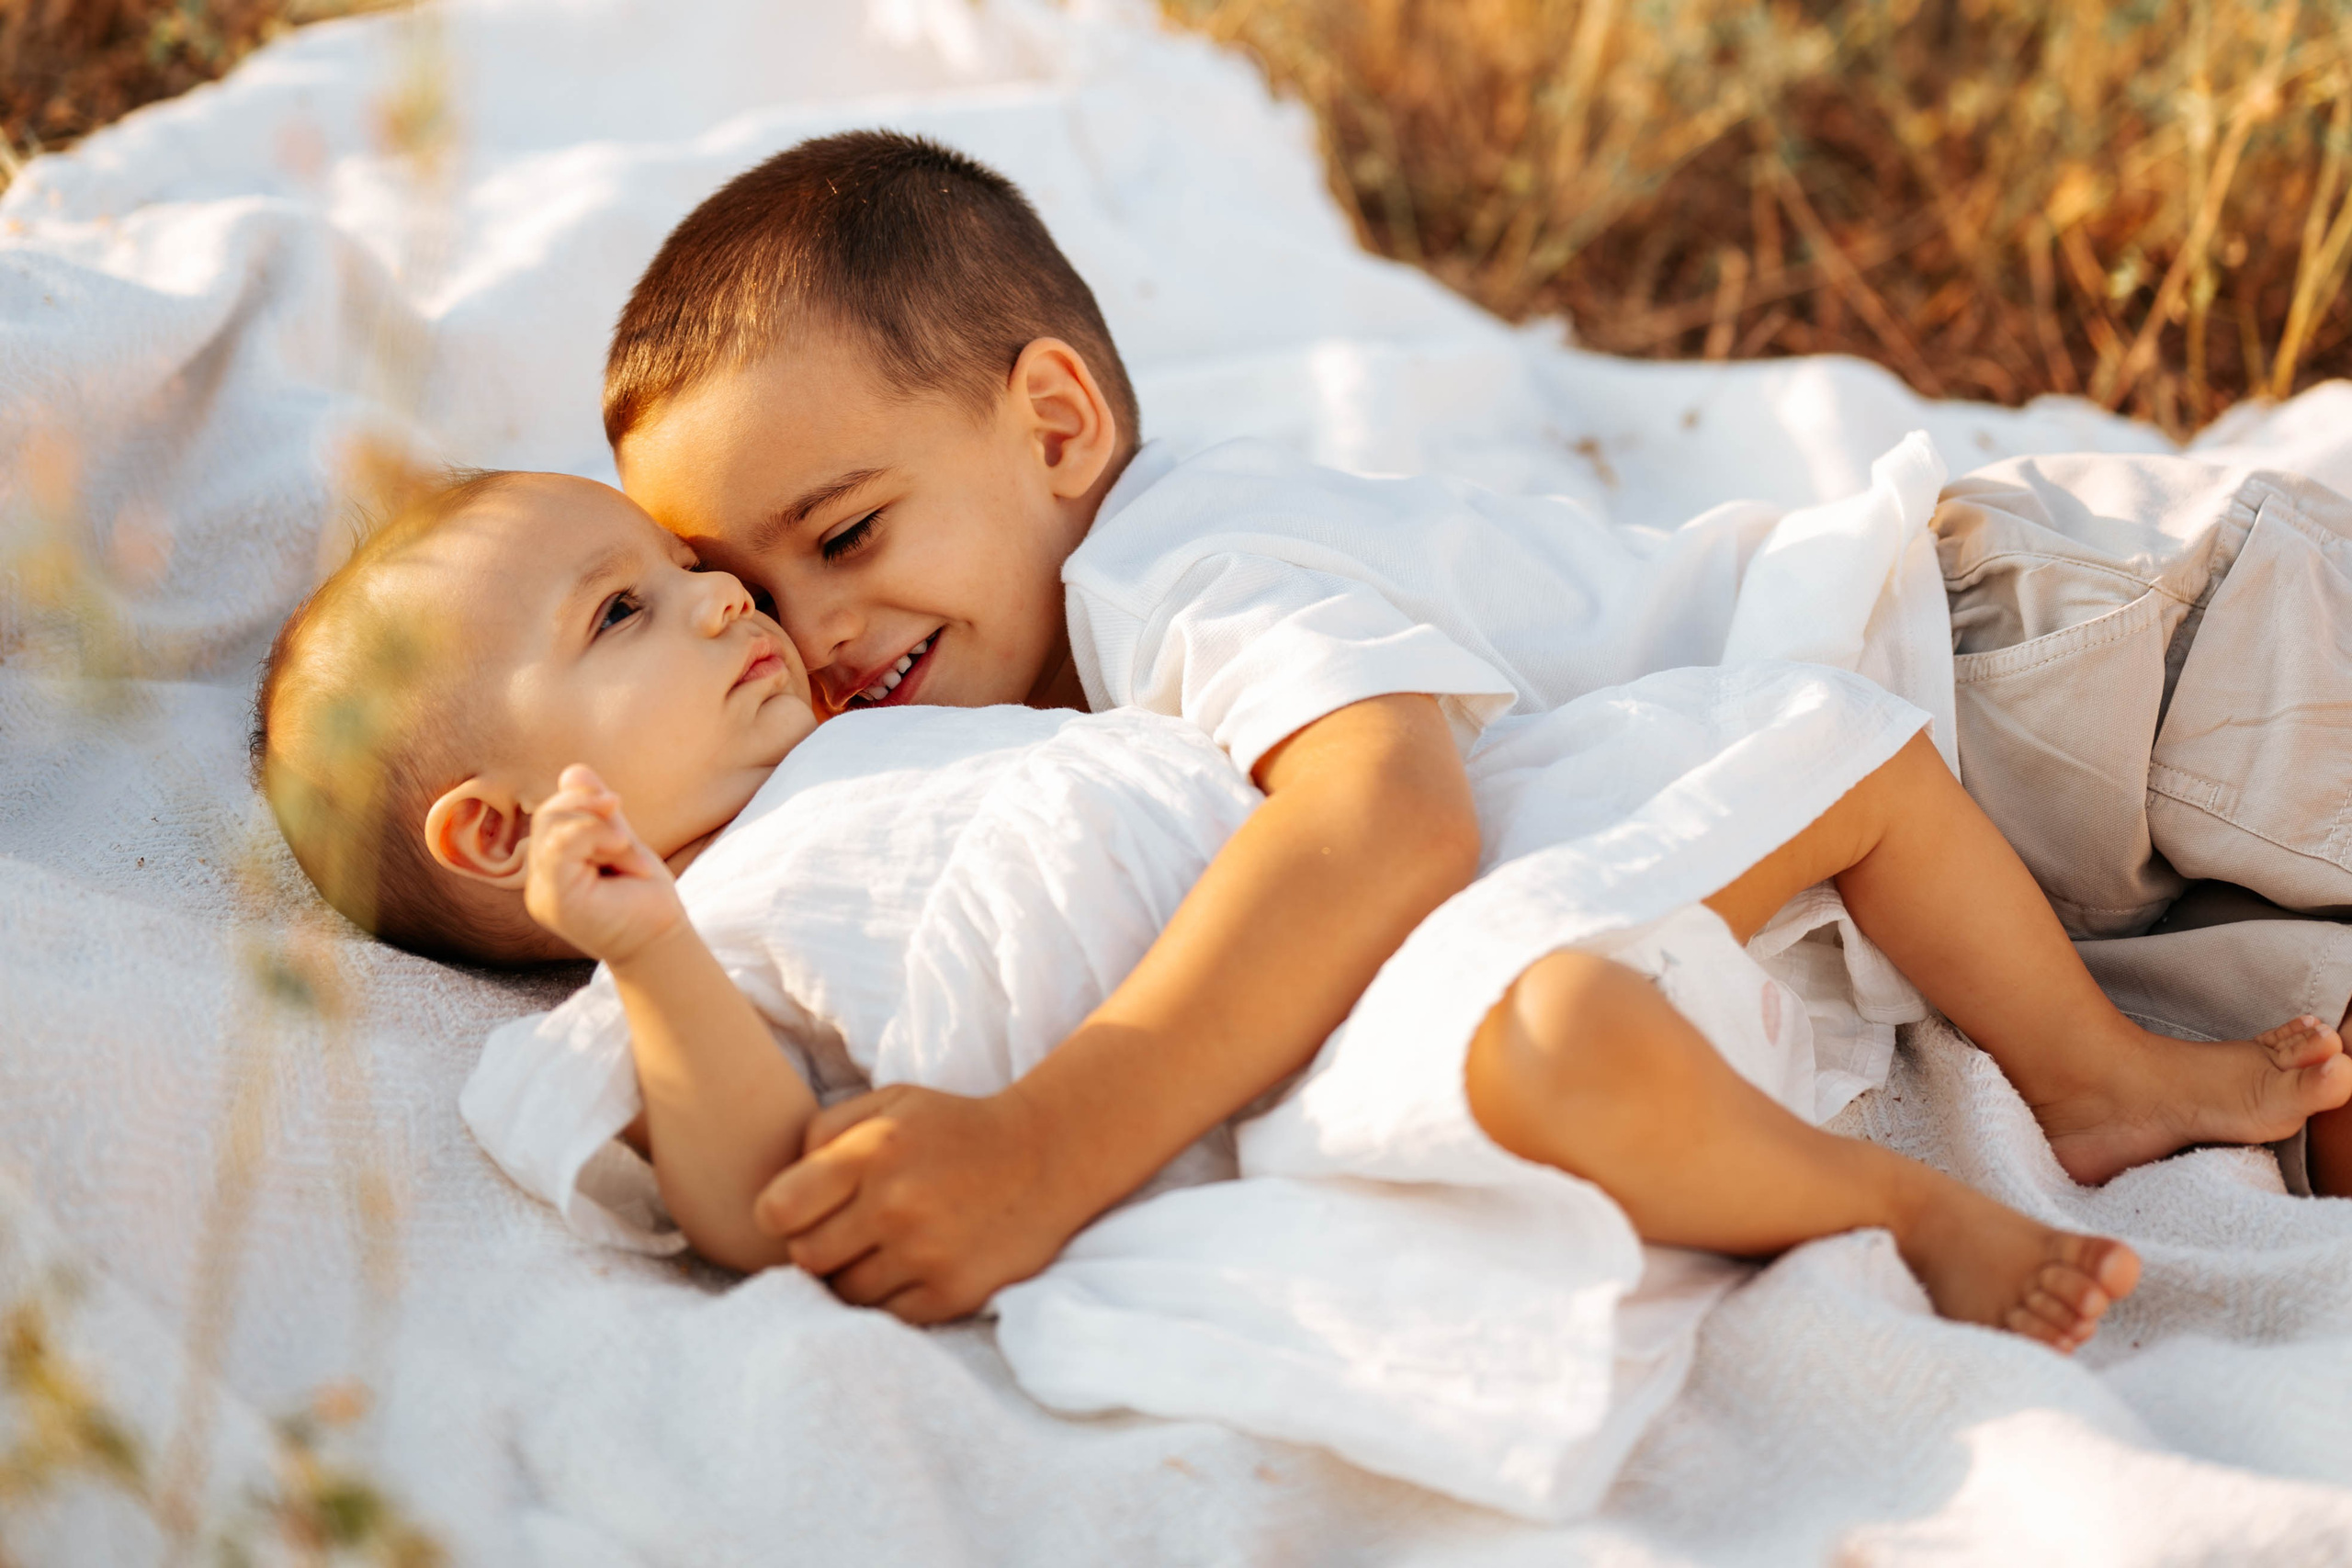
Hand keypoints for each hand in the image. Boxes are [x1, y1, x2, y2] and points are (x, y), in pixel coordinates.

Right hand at [522, 764, 685, 965]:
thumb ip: (597, 813)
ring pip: (554, 825)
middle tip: (628, 841)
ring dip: (601, 829)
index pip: (552, 814)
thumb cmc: (644, 900)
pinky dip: (595, 836)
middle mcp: (539, 881)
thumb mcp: (621, 843)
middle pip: (548, 815)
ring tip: (628, 854)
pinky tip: (620, 852)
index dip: (587, 803)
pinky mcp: (552, 900)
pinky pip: (559, 845)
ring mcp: (541, 892)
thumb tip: (573, 770)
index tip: (623, 825)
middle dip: (594, 814)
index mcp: (552, 867)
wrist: (662, 944)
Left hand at [752, 1084, 1079, 1323]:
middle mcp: (895, 1205)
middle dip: (815, 1247)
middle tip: (844, 1231)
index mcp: (873, 1152)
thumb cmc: (954, 1129)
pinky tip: (907, 1268)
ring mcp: (925, 1254)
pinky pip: (886, 1316)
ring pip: (843, 1293)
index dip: (779, 1215)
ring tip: (879, 1249)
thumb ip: (824, 1132)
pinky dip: (887, 1298)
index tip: (799, 1211)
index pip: (777, 1210)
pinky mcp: (951, 1293)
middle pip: (806, 1258)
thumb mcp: (891, 1102)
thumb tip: (777, 1188)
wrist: (1045, 1157)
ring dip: (851, 1275)